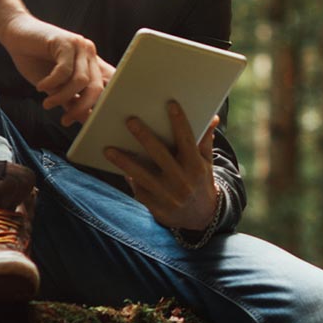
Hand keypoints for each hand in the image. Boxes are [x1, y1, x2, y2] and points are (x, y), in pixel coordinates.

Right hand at [0, 0, 106, 125]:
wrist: (16, 35)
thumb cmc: (34, 60)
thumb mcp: (55, 86)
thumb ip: (70, 100)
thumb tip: (83, 120)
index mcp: (91, 64)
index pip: (108, 85)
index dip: (101, 105)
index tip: (87, 122)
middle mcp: (89, 54)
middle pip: (96, 87)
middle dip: (81, 108)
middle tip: (65, 119)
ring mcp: (79, 46)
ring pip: (80, 81)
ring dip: (62, 97)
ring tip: (47, 103)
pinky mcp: (65, 41)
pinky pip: (64, 71)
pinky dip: (51, 83)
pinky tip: (41, 87)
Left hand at [105, 100, 219, 231]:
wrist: (200, 218)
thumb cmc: (200, 182)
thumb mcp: (206, 163)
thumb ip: (205, 141)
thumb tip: (214, 118)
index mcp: (196, 167)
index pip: (188, 141)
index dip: (180, 122)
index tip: (170, 104)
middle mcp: (182, 181)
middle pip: (160, 155)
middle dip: (145, 136)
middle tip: (130, 120)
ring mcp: (168, 195)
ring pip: (142, 175)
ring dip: (124, 161)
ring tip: (109, 149)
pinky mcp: (156, 207)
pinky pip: (138, 190)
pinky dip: (129, 178)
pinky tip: (118, 167)